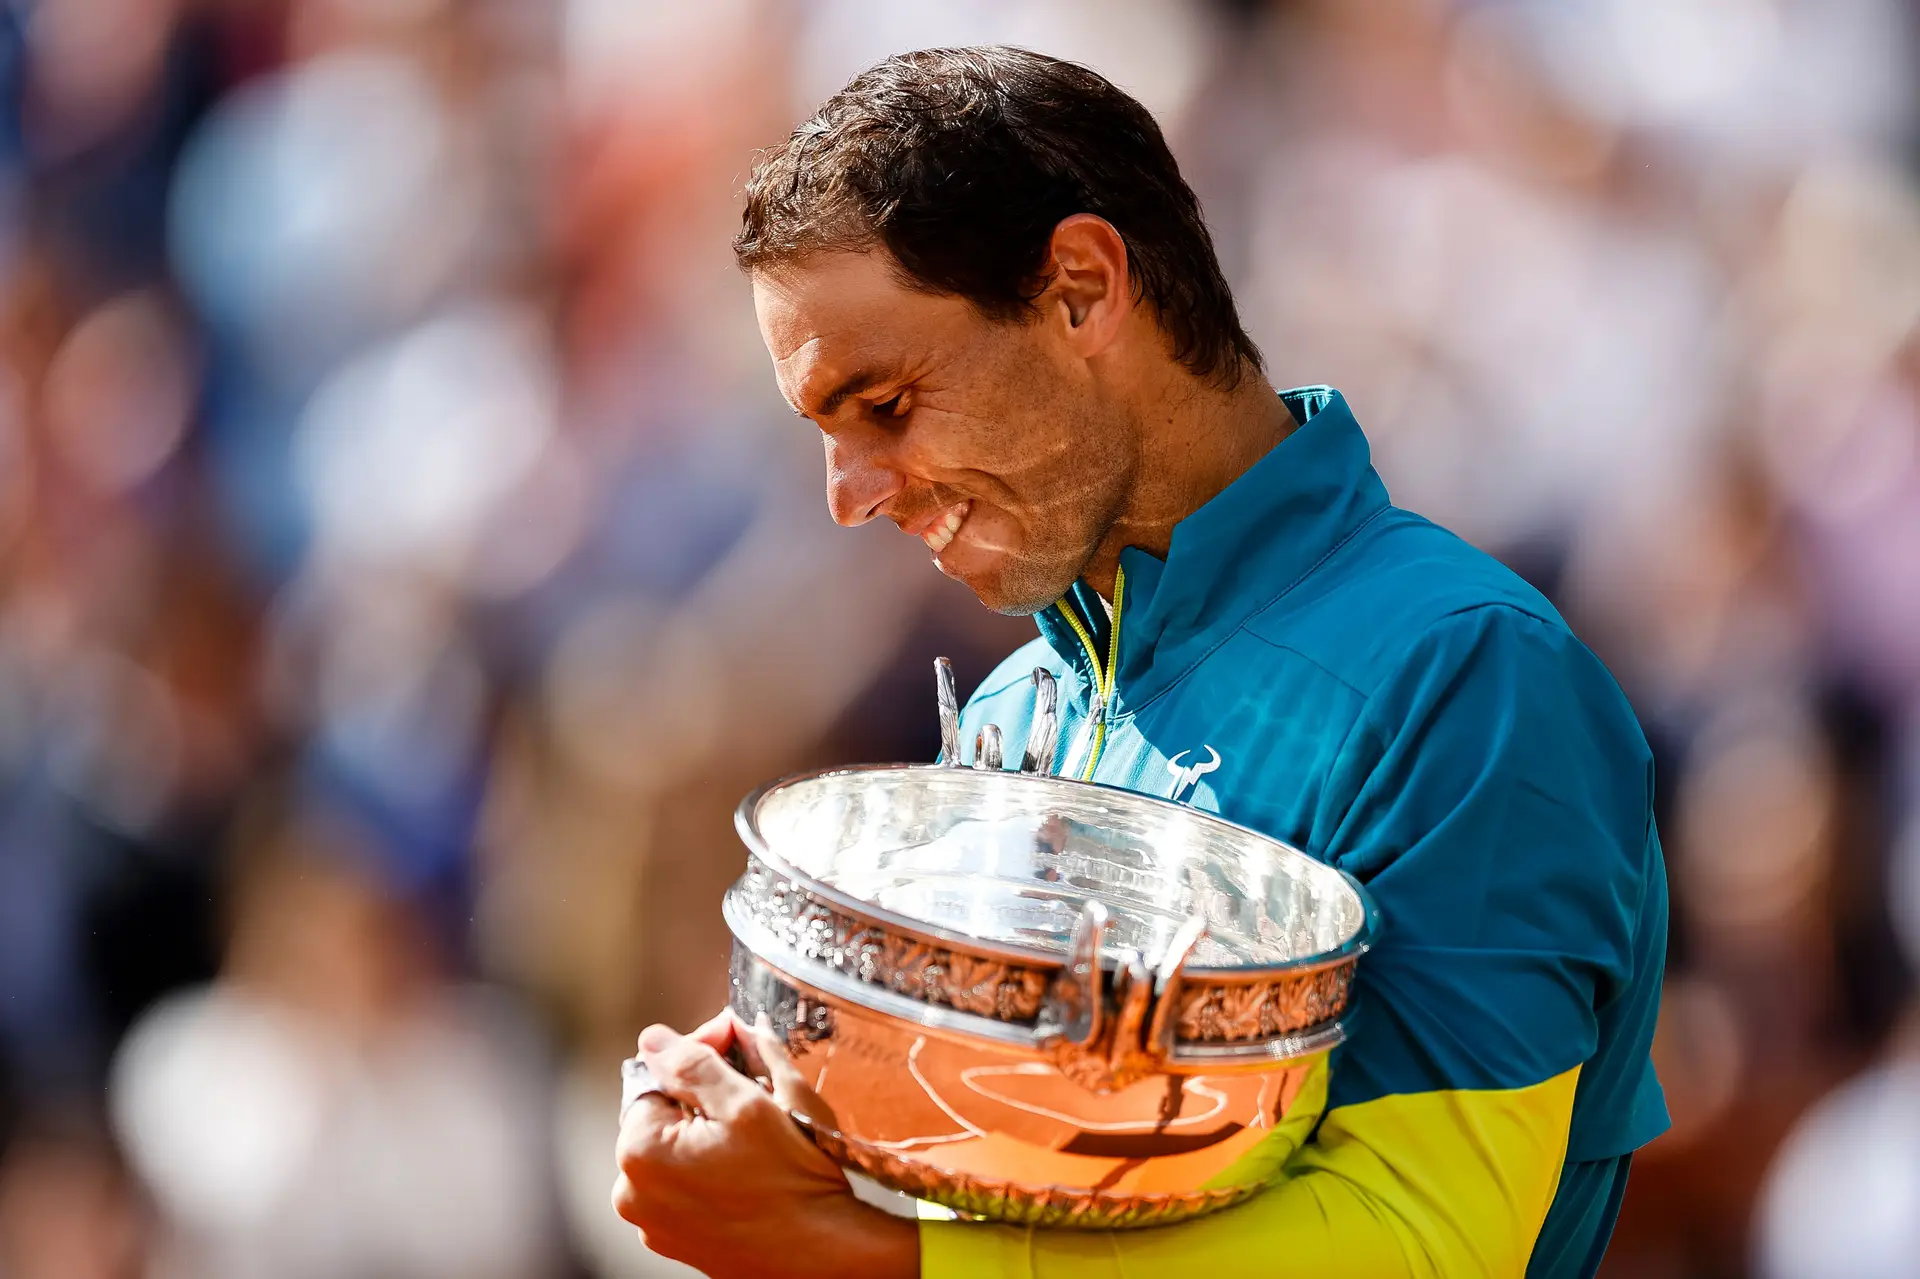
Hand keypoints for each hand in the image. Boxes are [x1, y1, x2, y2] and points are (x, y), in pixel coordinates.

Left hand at [611, 1009, 919, 1277]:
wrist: (823, 1253)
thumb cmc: (791, 1182)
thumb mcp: (747, 1103)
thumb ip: (693, 1063)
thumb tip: (655, 1039)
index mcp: (640, 1153)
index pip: (658, 1074)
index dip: (700, 1051)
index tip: (735, 1039)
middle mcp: (634, 1193)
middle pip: (665, 1111)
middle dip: (706, 1090)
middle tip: (755, 1083)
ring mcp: (655, 1222)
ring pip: (678, 1146)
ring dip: (711, 1126)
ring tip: (758, 1126)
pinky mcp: (680, 1239)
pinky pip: (688, 1182)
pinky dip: (714, 1163)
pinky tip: (751, 1162)